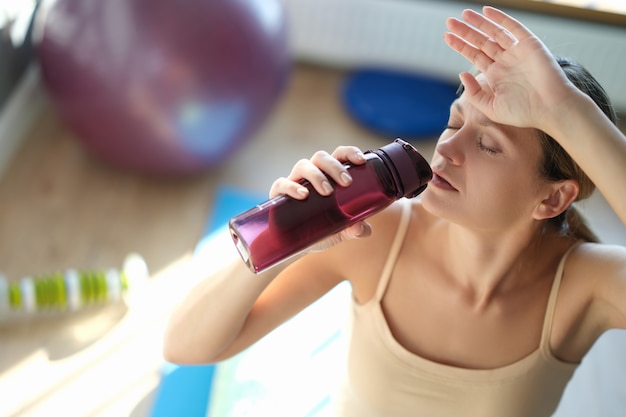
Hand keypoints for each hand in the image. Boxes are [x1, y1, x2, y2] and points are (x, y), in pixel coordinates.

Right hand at [269, 146, 371, 250]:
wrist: (297, 246)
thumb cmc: (322, 229)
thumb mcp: (341, 230)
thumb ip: (355, 229)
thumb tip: (361, 229)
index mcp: (329, 175)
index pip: (339, 155)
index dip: (349, 153)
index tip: (360, 161)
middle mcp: (311, 174)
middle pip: (321, 157)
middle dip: (335, 166)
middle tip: (347, 183)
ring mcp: (294, 182)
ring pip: (303, 166)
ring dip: (316, 175)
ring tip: (327, 191)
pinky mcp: (279, 194)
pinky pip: (282, 183)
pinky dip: (292, 187)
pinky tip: (303, 195)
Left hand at [444, 6, 577, 131]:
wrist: (550, 109)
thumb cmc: (524, 113)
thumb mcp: (491, 107)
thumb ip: (474, 92)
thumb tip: (461, 73)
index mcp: (496, 75)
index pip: (474, 56)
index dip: (460, 46)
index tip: (446, 37)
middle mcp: (505, 61)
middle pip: (481, 42)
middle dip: (465, 32)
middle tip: (449, 22)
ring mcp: (517, 52)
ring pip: (494, 33)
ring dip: (478, 23)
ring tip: (463, 14)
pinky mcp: (529, 44)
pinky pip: (512, 28)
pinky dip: (500, 18)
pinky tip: (486, 11)